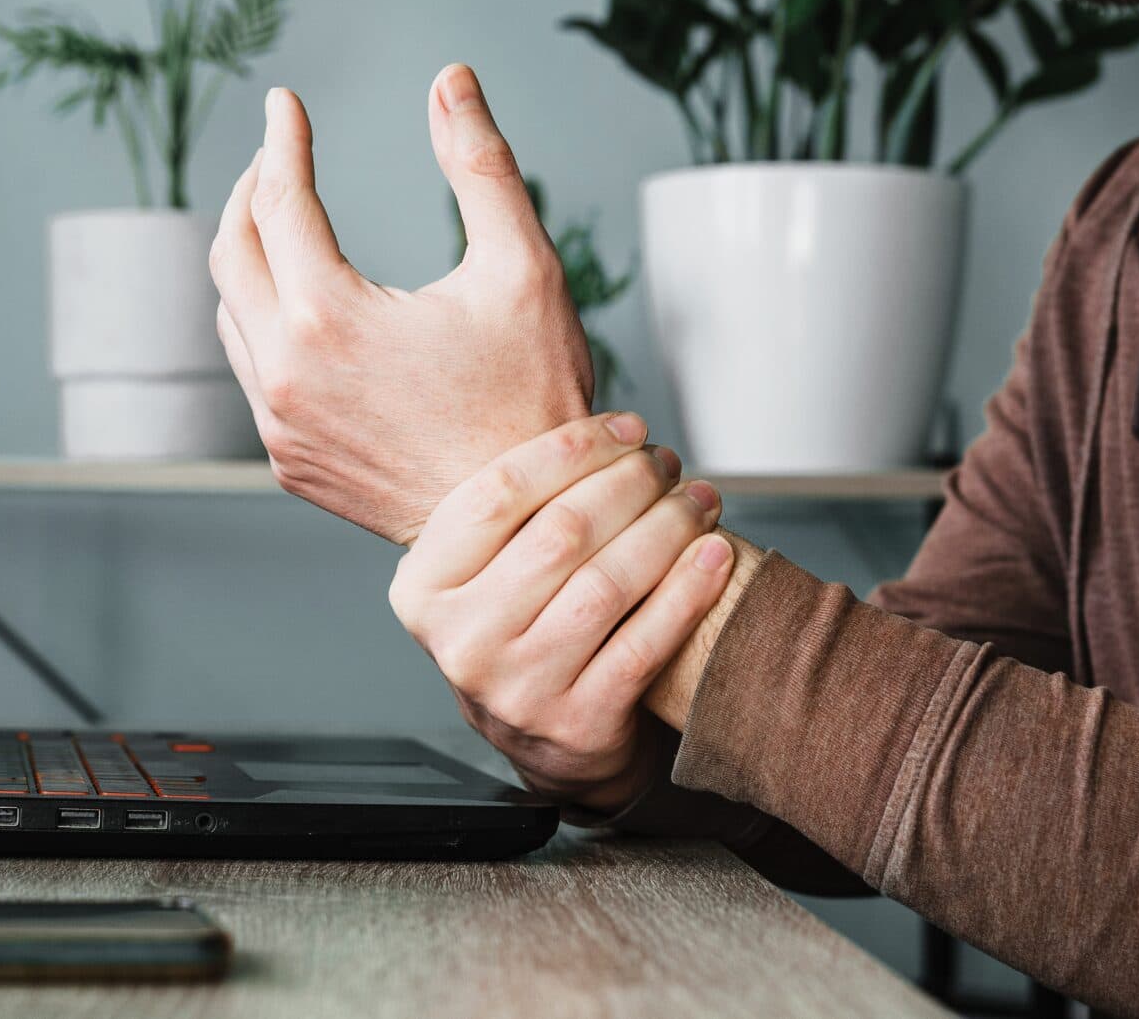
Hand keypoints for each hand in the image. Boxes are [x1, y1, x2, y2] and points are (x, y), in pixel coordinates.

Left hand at [209, 65, 592, 543]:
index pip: (280, 198)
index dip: (284, 140)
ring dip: (251, 257)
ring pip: (232, 313)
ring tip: (288, 223)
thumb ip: (481, 164)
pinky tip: (304, 309)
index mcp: (329, 317)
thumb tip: (450, 81)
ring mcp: (280, 426)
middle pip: (231, 249)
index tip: (288, 103)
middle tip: (280, 156)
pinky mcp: (289, 461)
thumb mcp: (523, 267)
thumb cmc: (535, 400)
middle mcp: (285, 373)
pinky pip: (253, 372)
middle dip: (252, 190)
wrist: (528, 525)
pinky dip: (264, 322)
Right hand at [388, 411, 735, 814]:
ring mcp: (515, 688)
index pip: (496, 492)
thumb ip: (515, 502)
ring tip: (700, 499)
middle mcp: (460, 640)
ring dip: (667, 529)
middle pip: (560, 533)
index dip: (572, 449)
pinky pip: (645, 642)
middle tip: (668, 462)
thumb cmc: (522, 621)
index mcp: (423, 586)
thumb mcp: (485, 565)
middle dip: (630, 483)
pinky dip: (689, 590)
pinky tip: (716, 554)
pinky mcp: (576, 724)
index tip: (628, 427)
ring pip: (607, 584)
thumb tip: (587, 404)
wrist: (541, 734)